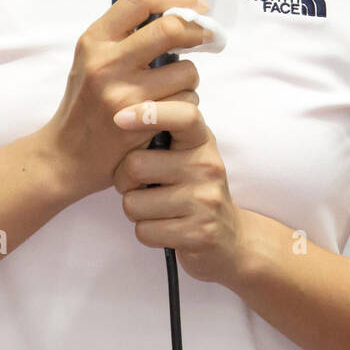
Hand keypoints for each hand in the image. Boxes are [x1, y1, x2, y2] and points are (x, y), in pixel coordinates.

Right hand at [39, 0, 210, 203]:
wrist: (65, 155)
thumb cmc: (85, 103)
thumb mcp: (91, 59)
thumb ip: (123, 35)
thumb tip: (173, 10)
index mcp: (95, 38)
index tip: (196, 4)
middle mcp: (106, 61)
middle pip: (170, 28)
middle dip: (198, 32)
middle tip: (207, 38)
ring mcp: (123, 91)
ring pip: (186, 70)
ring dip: (190, 78)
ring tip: (174, 88)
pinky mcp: (141, 120)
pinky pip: (185, 102)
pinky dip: (187, 105)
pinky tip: (169, 112)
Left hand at [111, 98, 250, 288]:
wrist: (230, 237)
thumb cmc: (195, 189)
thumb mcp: (189, 153)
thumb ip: (165, 133)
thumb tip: (123, 114)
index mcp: (202, 140)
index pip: (183, 116)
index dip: (149, 112)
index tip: (119, 118)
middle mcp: (207, 166)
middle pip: (136, 164)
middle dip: (124, 180)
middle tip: (138, 186)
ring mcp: (205, 200)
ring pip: (133, 203)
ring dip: (135, 210)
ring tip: (156, 208)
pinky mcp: (198, 233)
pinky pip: (144, 231)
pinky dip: (147, 232)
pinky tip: (165, 228)